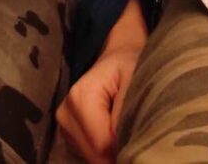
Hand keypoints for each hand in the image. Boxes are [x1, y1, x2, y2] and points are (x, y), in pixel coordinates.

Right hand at [57, 0, 148, 163]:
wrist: (118, 54)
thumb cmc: (131, 63)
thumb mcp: (136, 80)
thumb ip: (126, 111)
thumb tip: (124, 144)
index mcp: (81, 98)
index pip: (103, 146)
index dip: (125, 148)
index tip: (143, 137)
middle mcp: (65, 113)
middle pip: (95, 155)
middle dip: (118, 152)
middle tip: (139, 135)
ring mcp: (63, 124)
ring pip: (92, 156)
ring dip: (111, 151)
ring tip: (128, 130)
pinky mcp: (67, 131)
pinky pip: (89, 153)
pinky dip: (105, 150)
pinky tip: (117, 135)